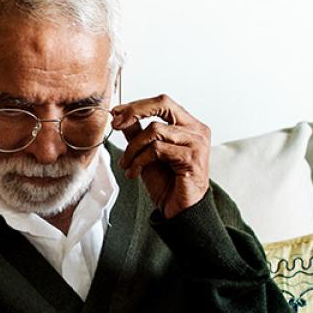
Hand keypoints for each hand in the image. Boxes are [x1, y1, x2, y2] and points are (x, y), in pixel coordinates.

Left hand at [113, 95, 211, 218]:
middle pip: (163, 105)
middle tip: (116, 124)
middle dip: (135, 111)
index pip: (163, 102)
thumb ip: (137, 132)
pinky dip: (140, 161)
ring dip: (133, 148)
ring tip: (127, 164)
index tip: (116, 113)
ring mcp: (197, 143)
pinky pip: (157, 150)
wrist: (178, 210)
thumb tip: (120, 115)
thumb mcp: (146, 153)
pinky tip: (134, 172)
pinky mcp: (191, 158)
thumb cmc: (167, 183)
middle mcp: (197, 130)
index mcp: (189, 125)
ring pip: (155, 130)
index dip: (137, 105)